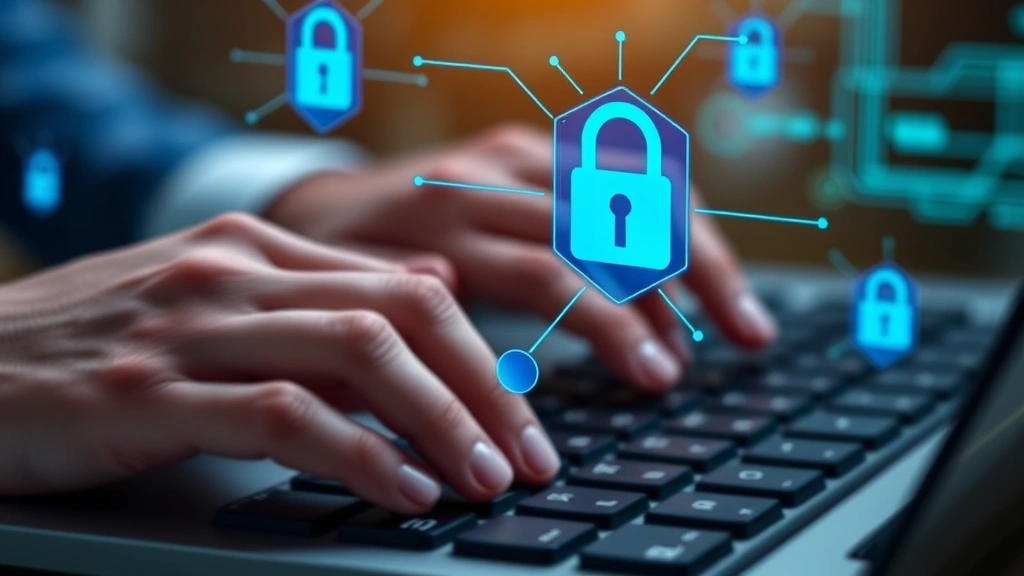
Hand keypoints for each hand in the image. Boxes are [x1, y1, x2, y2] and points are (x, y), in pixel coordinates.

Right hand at [0, 214, 560, 512]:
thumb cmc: (98, 347)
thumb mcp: (217, 308)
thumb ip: (317, 305)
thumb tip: (428, 302)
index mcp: (258, 246)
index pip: (408, 281)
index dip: (483, 350)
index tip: (528, 410)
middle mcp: (234, 269)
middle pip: (404, 309)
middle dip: (486, 387)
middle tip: (532, 454)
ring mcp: (190, 324)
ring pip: (358, 352)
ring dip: (442, 419)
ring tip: (488, 477)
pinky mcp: (147, 391)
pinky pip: (283, 414)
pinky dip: (359, 455)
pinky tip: (404, 490)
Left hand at [267, 123, 777, 391]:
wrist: (317, 205)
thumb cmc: (342, 272)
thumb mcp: (365, 302)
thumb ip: (433, 317)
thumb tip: (513, 358)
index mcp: (447, 218)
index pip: (554, 273)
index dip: (615, 326)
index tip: (660, 376)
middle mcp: (492, 173)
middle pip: (613, 220)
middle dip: (686, 284)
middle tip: (742, 339)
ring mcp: (517, 153)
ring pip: (634, 187)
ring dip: (698, 248)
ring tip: (742, 314)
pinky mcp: (533, 148)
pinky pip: (621, 171)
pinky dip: (672, 218)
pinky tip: (704, 266)